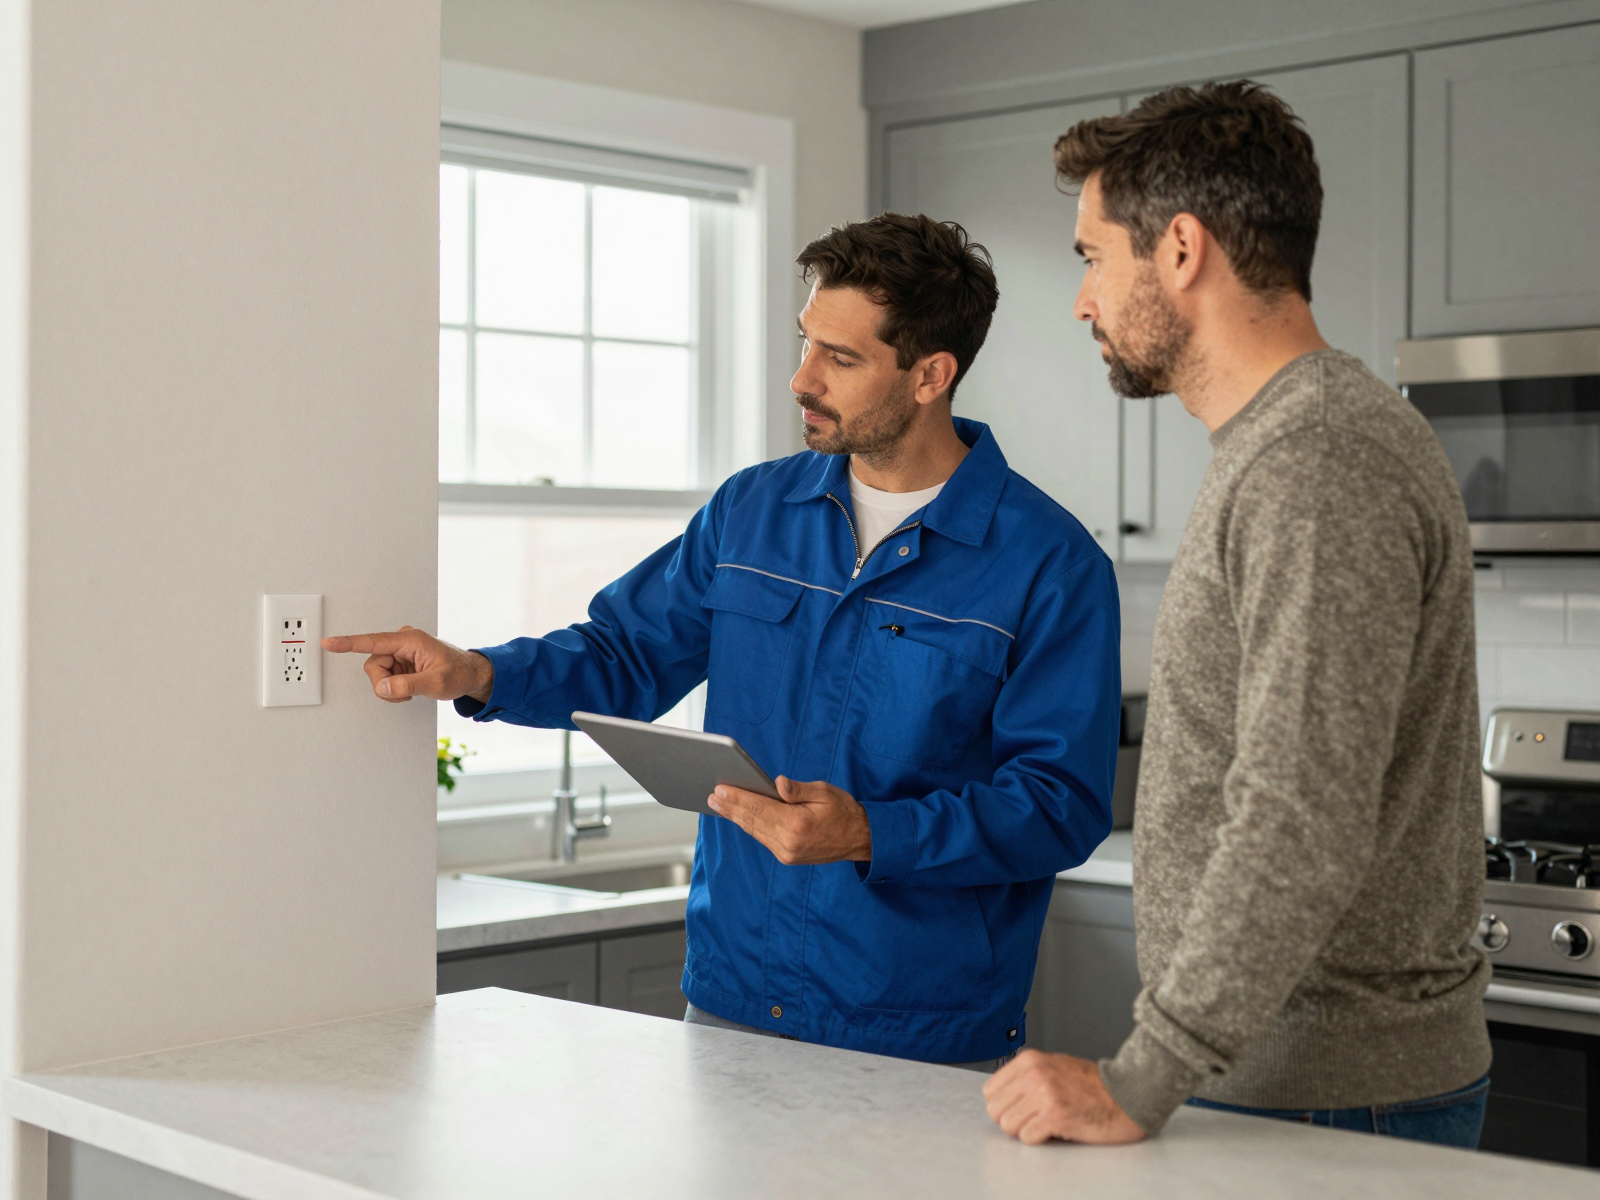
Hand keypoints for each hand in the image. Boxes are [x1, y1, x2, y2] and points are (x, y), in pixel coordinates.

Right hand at [321, 625, 493, 703]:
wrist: (470, 674)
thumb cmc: (459, 672)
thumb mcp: (436, 682)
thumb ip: (408, 685)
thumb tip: (383, 687)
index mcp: (410, 640)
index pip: (373, 642)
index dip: (349, 643)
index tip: (329, 642)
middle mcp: (402, 642)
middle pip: (374, 665)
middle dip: (385, 683)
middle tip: (405, 692)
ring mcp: (400, 652)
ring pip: (377, 673)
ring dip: (390, 687)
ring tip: (411, 689)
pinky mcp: (400, 661)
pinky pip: (385, 677)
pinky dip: (394, 688)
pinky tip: (410, 687)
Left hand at [707, 776, 870, 864]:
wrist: (860, 839)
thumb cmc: (843, 810)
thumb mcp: (824, 792)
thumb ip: (798, 789)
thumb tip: (776, 782)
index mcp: (797, 824)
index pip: (759, 808)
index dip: (738, 797)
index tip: (720, 789)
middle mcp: (788, 842)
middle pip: (752, 821)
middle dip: (730, 808)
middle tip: (711, 796)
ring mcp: (787, 852)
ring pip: (755, 832)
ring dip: (736, 818)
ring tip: (719, 805)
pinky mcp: (787, 856)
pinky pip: (762, 838)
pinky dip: (749, 826)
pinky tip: (739, 817)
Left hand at [983, 1050, 1146, 1144]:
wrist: (1126, 1094)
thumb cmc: (1093, 1085)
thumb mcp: (1054, 1066)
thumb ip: (1026, 1076)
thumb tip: (1000, 1096)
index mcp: (1029, 1060)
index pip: (990, 1091)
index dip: (1004, 1105)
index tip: (1021, 1108)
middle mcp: (1033, 1074)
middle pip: (995, 1110)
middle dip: (1012, 1120)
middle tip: (1034, 1119)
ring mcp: (1044, 1094)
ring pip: (1008, 1125)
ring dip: (1025, 1130)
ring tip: (1047, 1123)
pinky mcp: (1056, 1115)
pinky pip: (1027, 1137)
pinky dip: (1039, 1139)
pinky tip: (1057, 1129)